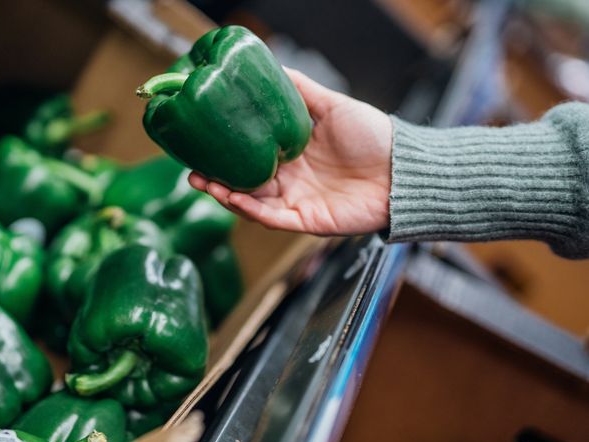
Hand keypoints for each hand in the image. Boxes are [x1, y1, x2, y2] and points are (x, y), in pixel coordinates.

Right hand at [189, 68, 392, 235]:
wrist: (402, 169)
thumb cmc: (374, 137)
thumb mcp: (331, 105)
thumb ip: (300, 90)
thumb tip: (271, 68)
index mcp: (292, 155)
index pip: (250, 157)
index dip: (225, 154)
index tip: (202, 144)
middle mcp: (290, 180)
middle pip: (243, 183)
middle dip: (215, 179)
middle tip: (192, 170)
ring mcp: (296, 202)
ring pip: (251, 203)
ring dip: (225, 195)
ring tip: (203, 182)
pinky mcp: (306, 221)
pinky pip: (272, 218)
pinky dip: (250, 210)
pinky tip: (233, 198)